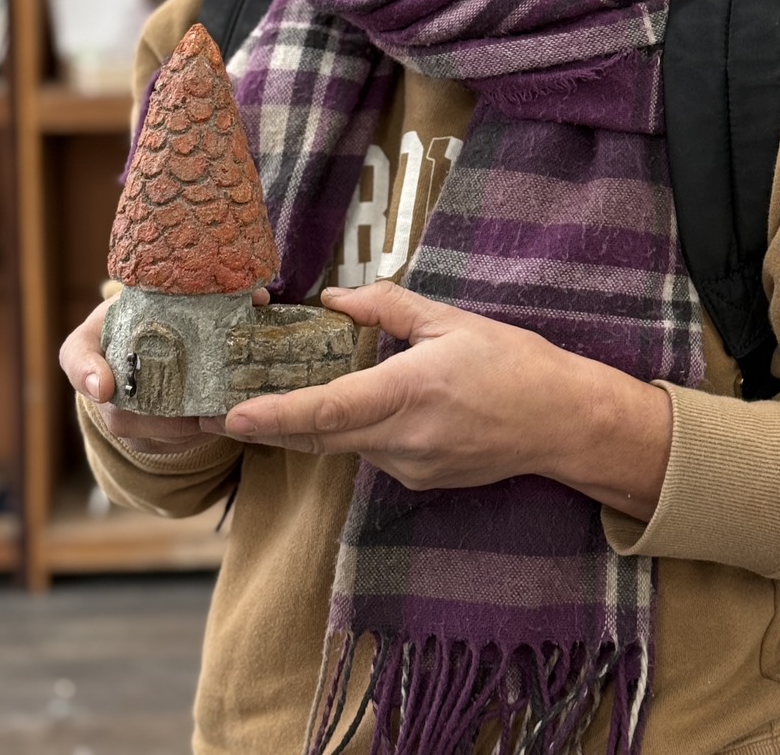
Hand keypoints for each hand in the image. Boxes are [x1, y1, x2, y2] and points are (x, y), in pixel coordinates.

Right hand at [59, 289, 269, 456]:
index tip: (106, 386)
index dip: (87, 373)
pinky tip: (221, 422)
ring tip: (220, 414)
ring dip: (183, 429)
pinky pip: (163, 447)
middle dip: (160, 415)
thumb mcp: (170, 297)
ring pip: (142, 434)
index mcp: (94, 339)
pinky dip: (193, 437)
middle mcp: (99, 380)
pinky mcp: (142, 438)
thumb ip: (209, 295)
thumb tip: (261, 298)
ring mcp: (117, 414)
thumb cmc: (159, 311)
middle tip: (199, 408)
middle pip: (116, 411)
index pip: (76, 357)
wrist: (152, 338)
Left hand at [221, 280, 671, 517]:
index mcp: (408, 392)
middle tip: (217, 414)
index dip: (274, 414)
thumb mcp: (451, 321)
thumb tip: (336, 298)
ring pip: (345, 445)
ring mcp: (411, 466)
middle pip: (318, 436)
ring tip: (287, 395)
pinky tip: (368, 406)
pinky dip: (357, 430)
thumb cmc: (513, 364)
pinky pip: (374, 452)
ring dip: (316, 423)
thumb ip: (388, 308)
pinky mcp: (420, 480)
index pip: (326, 408)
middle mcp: (403, 438)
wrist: (562, 422)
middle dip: (267, 426)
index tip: (231, 416)